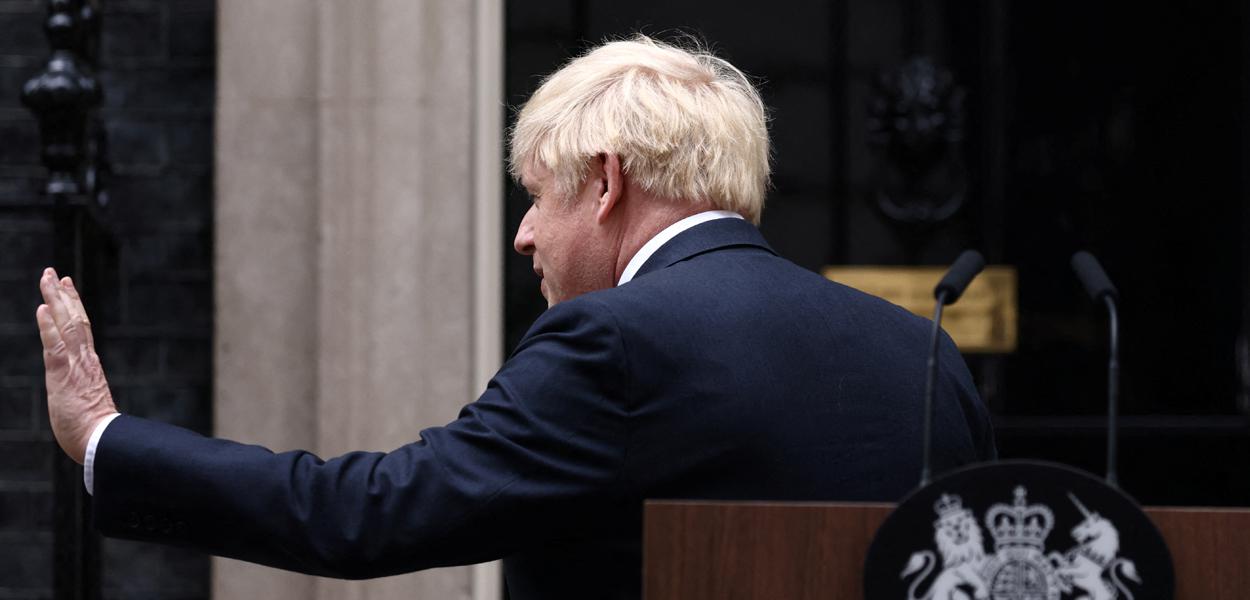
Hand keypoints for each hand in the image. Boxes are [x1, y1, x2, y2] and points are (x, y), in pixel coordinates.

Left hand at [36, 268, 117, 463]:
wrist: (101, 440)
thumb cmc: (94, 430)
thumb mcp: (88, 403)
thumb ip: (84, 390)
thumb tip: (86, 394)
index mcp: (89, 364)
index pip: (80, 328)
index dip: (73, 305)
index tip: (67, 286)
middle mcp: (84, 358)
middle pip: (74, 319)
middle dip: (63, 294)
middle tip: (55, 272)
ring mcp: (74, 364)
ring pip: (65, 324)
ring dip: (55, 300)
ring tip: (48, 278)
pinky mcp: (63, 374)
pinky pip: (55, 345)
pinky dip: (48, 326)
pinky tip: (42, 309)